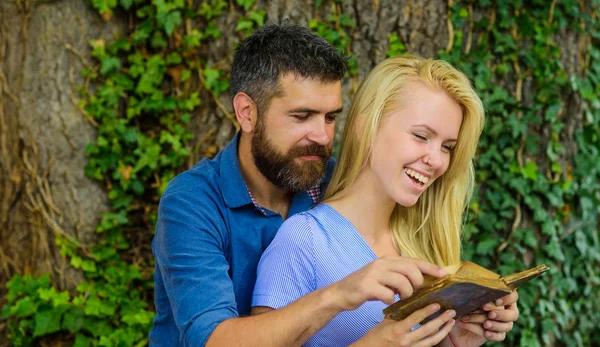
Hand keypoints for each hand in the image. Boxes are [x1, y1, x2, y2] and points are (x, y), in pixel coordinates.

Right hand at [328, 256, 446, 310]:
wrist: (341, 293)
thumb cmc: (366, 286)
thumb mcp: (383, 275)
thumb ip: (399, 274)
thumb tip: (421, 279)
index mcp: (387, 260)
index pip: (413, 260)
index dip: (430, 267)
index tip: (443, 274)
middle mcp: (381, 263)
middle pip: (410, 269)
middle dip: (418, 282)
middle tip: (414, 292)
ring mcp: (373, 274)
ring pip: (402, 282)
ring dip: (406, 293)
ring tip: (400, 298)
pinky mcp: (367, 286)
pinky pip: (388, 295)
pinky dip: (391, 301)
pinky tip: (386, 302)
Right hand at [353, 304, 455, 346]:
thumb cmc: (377, 334)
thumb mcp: (386, 320)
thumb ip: (399, 312)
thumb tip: (412, 300)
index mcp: (397, 330)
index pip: (415, 319)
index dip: (426, 311)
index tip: (437, 304)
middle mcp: (406, 340)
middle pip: (427, 330)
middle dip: (441, 321)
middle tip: (451, 312)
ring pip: (431, 341)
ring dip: (443, 331)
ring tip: (451, 322)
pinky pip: (428, 345)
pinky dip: (436, 338)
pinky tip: (442, 331)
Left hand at [449, 290, 518, 346]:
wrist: (455, 325)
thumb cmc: (462, 306)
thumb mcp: (464, 297)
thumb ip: (469, 290)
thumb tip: (460, 278)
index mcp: (500, 298)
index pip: (513, 296)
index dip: (508, 298)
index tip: (497, 300)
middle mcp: (505, 310)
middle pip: (514, 313)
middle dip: (501, 313)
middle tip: (489, 313)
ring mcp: (502, 323)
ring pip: (507, 325)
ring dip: (496, 324)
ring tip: (485, 324)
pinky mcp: (497, 334)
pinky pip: (500, 336)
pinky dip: (493, 335)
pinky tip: (485, 332)